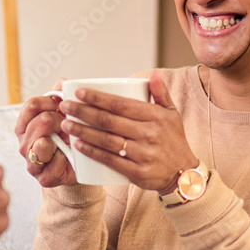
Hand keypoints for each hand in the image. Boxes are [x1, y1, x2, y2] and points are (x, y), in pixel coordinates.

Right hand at [14, 79, 76, 186]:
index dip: (49, 102)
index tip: (60, 106)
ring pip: (41, 144)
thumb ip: (61, 97)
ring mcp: (32, 161)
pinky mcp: (43, 178)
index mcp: (25, 125)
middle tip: (67, 124)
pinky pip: (53, 163)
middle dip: (58, 120)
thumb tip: (62, 81)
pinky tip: (68, 156)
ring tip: (66, 139)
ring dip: (59, 139)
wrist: (78, 166)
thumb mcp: (65, 115)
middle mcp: (24, 143)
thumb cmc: (68, 138)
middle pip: (38, 122)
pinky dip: (65, 158)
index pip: (31, 106)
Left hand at [57, 70, 198, 192]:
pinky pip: (110, 160)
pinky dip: (92, 152)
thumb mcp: (172, 115)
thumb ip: (161, 93)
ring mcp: (143, 154)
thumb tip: (154, 74)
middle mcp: (149, 134)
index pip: (121, 104)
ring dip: (83, 131)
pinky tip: (78, 145)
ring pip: (106, 140)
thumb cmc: (173, 141)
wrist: (184, 175)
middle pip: (109, 121)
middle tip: (65, 107)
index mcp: (156, 116)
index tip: (79, 92)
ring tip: (66, 124)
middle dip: (83, 112)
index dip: (98, 98)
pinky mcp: (137, 172)